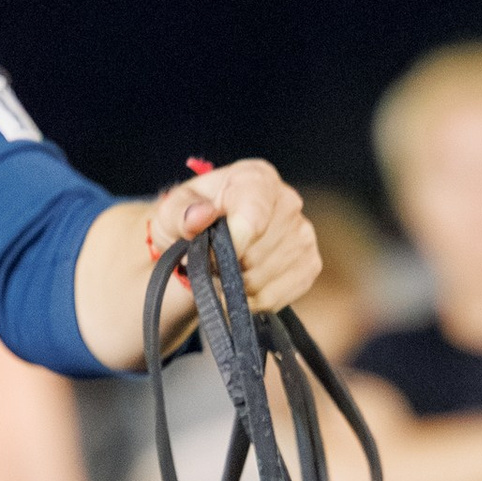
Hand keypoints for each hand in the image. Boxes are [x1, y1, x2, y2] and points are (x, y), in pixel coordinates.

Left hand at [150, 159, 320, 320]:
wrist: (208, 239)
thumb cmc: (189, 220)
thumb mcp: (171, 211)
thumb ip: (180, 213)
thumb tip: (199, 216)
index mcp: (257, 179)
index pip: (253, 217)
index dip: (230, 246)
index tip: (208, 258)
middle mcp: (288, 202)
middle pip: (256, 256)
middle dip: (226, 268)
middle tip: (211, 262)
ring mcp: (304, 235)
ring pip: (263, 282)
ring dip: (235, 288)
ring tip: (224, 272)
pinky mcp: (310, 265)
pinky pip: (276, 299)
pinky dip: (251, 301)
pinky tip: (240, 287)